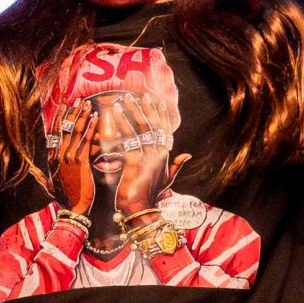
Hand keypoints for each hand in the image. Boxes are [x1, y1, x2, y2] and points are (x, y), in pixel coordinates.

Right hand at [51, 97, 96, 215]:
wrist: (73, 210)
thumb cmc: (64, 199)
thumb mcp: (49, 186)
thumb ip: (41, 177)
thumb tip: (32, 171)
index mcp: (52, 159)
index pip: (54, 133)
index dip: (59, 118)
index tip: (64, 106)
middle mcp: (58, 155)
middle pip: (65, 129)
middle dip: (72, 112)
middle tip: (78, 99)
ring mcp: (69, 158)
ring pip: (75, 132)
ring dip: (82, 116)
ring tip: (88, 104)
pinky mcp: (80, 163)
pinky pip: (86, 141)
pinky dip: (91, 128)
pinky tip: (96, 118)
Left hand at [111, 92, 183, 213]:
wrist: (141, 208)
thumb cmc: (151, 194)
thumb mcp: (167, 179)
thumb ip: (176, 165)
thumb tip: (188, 155)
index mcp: (165, 156)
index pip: (165, 130)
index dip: (162, 115)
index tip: (159, 101)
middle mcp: (158, 154)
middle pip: (153, 126)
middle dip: (147, 109)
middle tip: (139, 94)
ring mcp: (148, 158)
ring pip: (141, 129)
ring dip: (132, 112)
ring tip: (124, 99)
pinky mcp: (135, 162)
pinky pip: (128, 139)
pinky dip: (121, 125)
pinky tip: (115, 114)